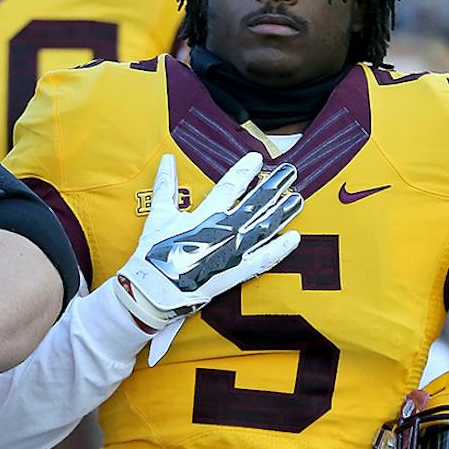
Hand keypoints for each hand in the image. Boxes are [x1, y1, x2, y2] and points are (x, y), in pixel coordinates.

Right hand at [111, 153, 303, 363]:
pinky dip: (278, 249)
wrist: (151, 290)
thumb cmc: (153, 254)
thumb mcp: (158, 216)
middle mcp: (222, 231)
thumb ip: (165, 186)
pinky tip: (294, 238)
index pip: (229, 186)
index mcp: (204, 216)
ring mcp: (231, 253)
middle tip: (290, 171)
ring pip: (262, 228)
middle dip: (273, 186)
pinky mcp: (234, 274)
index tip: (258, 158)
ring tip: (297, 199)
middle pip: (254, 204)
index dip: (245, 171)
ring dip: (282, 212)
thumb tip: (168, 160)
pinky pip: (261, 260)